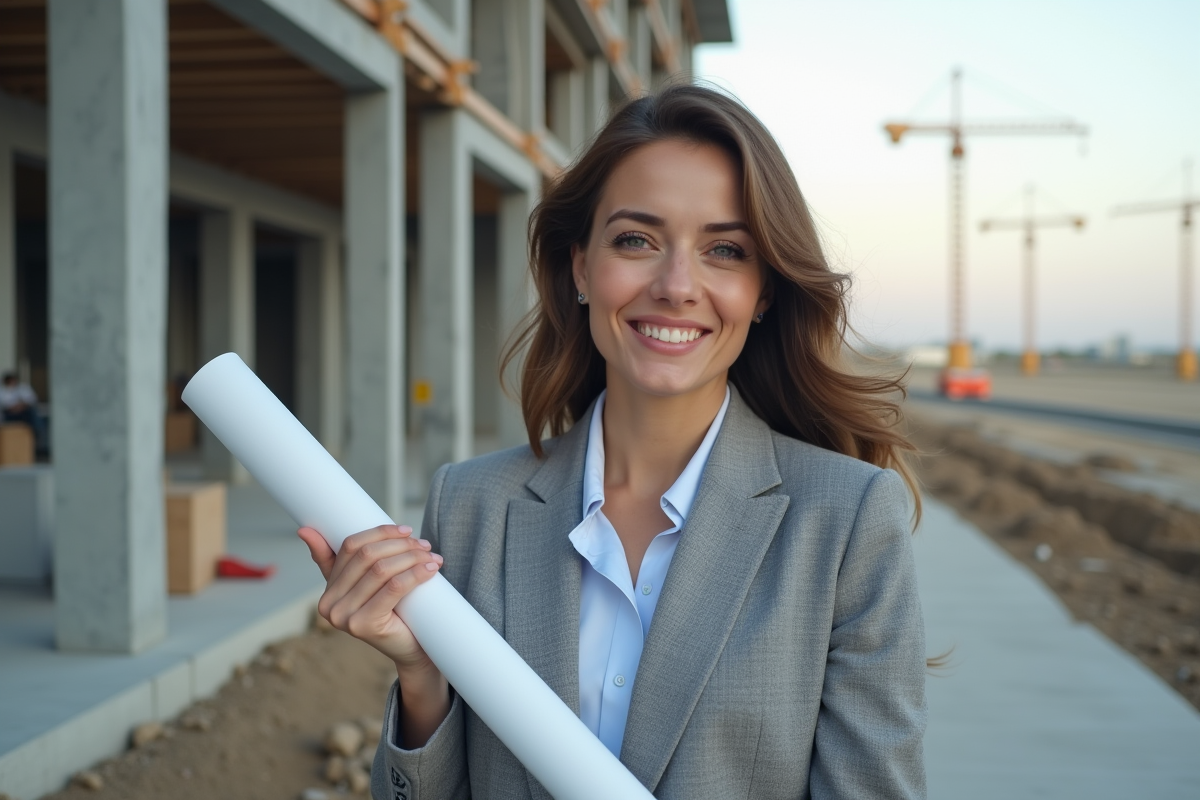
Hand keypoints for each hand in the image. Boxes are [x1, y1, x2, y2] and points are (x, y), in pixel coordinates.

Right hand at [298, 524, 442, 670]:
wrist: (410, 650)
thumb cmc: (393, 613)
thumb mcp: (367, 585)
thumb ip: (340, 560)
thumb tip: (303, 529)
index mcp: (328, 590)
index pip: (350, 547)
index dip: (380, 533)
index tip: (406, 530)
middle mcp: (329, 605)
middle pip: (367, 556)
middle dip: (400, 545)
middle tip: (424, 545)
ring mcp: (343, 617)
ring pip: (381, 570)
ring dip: (411, 557)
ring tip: (431, 556)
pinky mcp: (364, 626)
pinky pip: (393, 587)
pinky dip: (415, 574)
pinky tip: (430, 569)